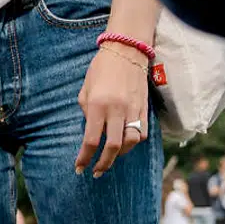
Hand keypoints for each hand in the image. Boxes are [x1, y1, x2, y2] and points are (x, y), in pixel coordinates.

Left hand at [75, 43, 150, 177]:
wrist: (126, 50)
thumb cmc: (101, 69)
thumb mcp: (85, 91)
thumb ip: (87, 114)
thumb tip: (91, 132)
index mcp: (98, 106)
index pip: (92, 140)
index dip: (85, 158)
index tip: (79, 168)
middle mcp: (117, 110)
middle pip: (114, 147)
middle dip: (104, 163)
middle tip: (96, 172)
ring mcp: (134, 109)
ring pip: (132, 142)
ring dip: (121, 154)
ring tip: (111, 157)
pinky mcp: (145, 107)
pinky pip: (143, 132)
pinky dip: (134, 142)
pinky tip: (125, 144)